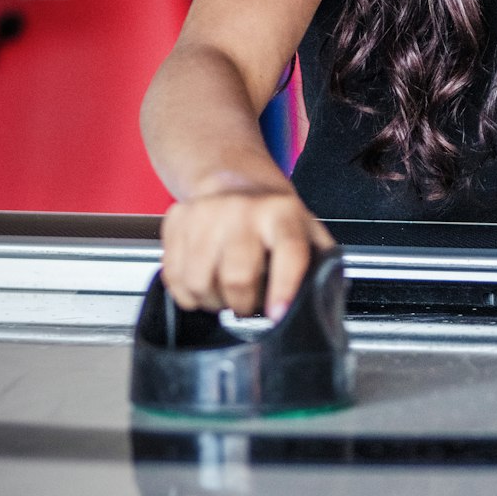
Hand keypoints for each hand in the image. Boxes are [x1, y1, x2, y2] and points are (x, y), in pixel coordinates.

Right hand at [160, 180, 333, 318]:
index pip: (288, 252)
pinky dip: (188, 293)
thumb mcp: (308, 232)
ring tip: (226, 293)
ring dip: (213, 302)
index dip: (283, 289)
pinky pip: (173, 276)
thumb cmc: (275, 218)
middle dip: (244, 306)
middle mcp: (241, 209)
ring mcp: (204, 213)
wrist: (236, 180)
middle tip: (249, 305)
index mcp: (282, 213)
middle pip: (237, 277)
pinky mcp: (176, 220)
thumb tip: (324, 304)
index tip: (276, 315)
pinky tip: (205, 283)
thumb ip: (320, 266)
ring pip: (199, 282)